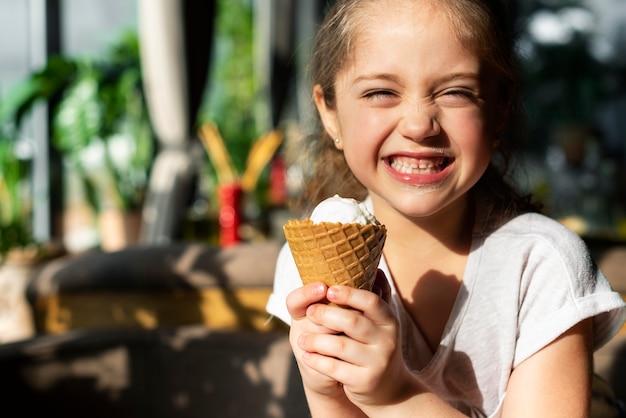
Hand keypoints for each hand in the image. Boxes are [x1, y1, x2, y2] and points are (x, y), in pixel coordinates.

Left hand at [294, 271, 418, 410]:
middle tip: (309, 312)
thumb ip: (376, 298)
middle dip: (326, 315)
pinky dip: (317, 361)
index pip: (371, 301)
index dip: (349, 294)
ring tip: (300, 339)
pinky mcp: (364, 381)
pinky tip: (307, 356)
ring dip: (315, 341)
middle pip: (353, 322)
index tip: (328, 290)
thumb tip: (374, 267)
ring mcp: (377, 362)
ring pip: (340, 346)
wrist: (391, 390)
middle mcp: (387, 340)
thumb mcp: (381, 324)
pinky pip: (334, 368)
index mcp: (388, 320)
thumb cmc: (376, 347)